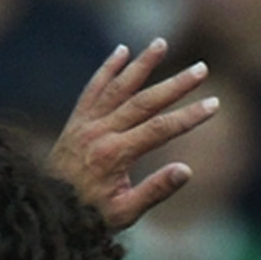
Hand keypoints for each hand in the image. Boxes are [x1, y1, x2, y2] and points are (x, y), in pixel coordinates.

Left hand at [49, 41, 216, 229]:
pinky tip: (122, 51)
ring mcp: (86, 123)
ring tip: (161, 43)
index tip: (213, 104)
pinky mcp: (76, 121)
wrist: (47, 212)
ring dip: (142, 64)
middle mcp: (100, 132)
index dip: (189, 116)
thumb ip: (155, 191)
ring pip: (118, 87)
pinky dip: (107, 69)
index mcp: (116, 155)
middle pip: (144, 101)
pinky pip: (93, 89)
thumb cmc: (89, 216)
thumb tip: (186, 170)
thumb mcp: (125, 213)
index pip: (160, 129)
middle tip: (201, 69)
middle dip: (175, 84)